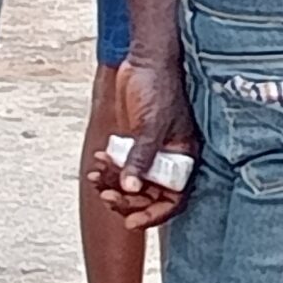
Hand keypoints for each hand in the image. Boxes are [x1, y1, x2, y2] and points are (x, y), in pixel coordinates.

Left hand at [86, 56, 197, 230]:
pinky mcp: (135, 141)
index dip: (154, 213)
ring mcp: (150, 150)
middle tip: (108, 196)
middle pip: (151, 195)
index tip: (132, 222)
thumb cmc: (160, 86)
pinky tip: (98, 162)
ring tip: (97, 179)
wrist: (145, 60)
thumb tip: (132, 188)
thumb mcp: (152, 124)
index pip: (174, 197)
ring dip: (114, 184)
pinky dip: (108, 168)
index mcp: (184, 157)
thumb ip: (143, 156)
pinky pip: (121, 165)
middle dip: (128, 200)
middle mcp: (168, 158)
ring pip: (133, 182)